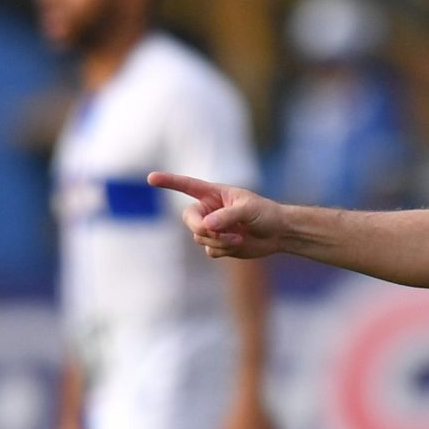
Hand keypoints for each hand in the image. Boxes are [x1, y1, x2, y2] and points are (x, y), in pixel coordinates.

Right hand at [147, 171, 286, 259]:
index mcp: (213, 194)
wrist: (277, 233)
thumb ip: (227, 216)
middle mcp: (209, 210)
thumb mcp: (248, 209)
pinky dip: (222, 250)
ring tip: (238, 237)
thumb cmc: (265, 213)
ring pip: (199, 237)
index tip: (150, 178)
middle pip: (189, 220)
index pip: (186, 186)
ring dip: (218, 240)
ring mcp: (212, 228)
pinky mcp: (218, 245)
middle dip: (201, 228)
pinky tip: (238, 244)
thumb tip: (207, 226)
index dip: (168, 182)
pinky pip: (209, 250)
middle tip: (217, 232)